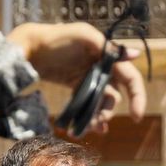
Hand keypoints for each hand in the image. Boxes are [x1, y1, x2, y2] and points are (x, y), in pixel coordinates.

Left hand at [7, 22, 146, 133]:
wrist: (28, 48)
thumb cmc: (55, 38)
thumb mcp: (83, 36)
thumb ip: (107, 46)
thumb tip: (137, 54)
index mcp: (107, 54)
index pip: (130, 77)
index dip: (137, 96)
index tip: (136, 117)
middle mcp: (101, 66)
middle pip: (114, 95)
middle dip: (108, 111)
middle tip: (98, 123)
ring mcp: (88, 77)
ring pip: (100, 102)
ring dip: (97, 117)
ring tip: (86, 129)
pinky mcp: (76, 85)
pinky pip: (87, 103)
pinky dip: (87, 115)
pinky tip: (82, 128)